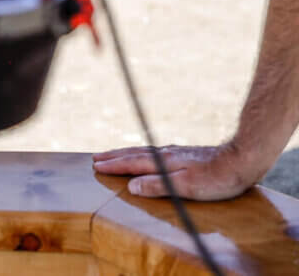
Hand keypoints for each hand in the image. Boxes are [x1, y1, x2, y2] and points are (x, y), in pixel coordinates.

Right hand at [92, 142, 261, 200]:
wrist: (242, 160)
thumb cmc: (216, 178)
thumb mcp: (185, 186)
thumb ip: (157, 185)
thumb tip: (131, 186)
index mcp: (163, 162)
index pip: (132, 163)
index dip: (114, 166)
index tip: (96, 166)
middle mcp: (166, 154)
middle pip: (134, 154)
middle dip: (114, 156)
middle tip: (96, 157)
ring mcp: (177, 152)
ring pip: (145, 151)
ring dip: (126, 153)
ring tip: (114, 154)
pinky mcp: (187, 154)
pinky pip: (155, 152)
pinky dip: (143, 153)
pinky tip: (148, 154)